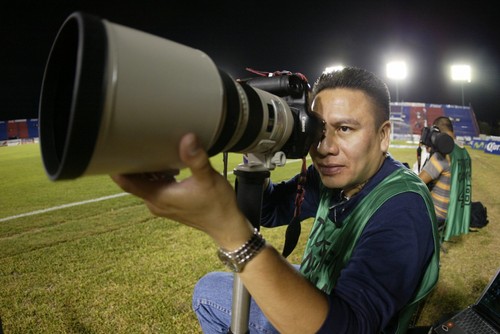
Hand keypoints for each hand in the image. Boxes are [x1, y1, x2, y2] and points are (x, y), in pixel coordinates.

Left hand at [110, 133, 252, 247]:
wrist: (227, 226)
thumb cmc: (218, 204)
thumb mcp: (208, 178)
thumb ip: (195, 159)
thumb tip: (187, 138)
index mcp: (159, 196)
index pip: (127, 182)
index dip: (116, 167)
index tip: (112, 148)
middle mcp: (155, 203)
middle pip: (133, 182)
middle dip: (131, 163)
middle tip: (132, 140)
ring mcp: (162, 205)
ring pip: (144, 184)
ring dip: (145, 169)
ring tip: (148, 148)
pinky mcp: (169, 205)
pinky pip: (154, 188)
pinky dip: (155, 176)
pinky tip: (166, 163)